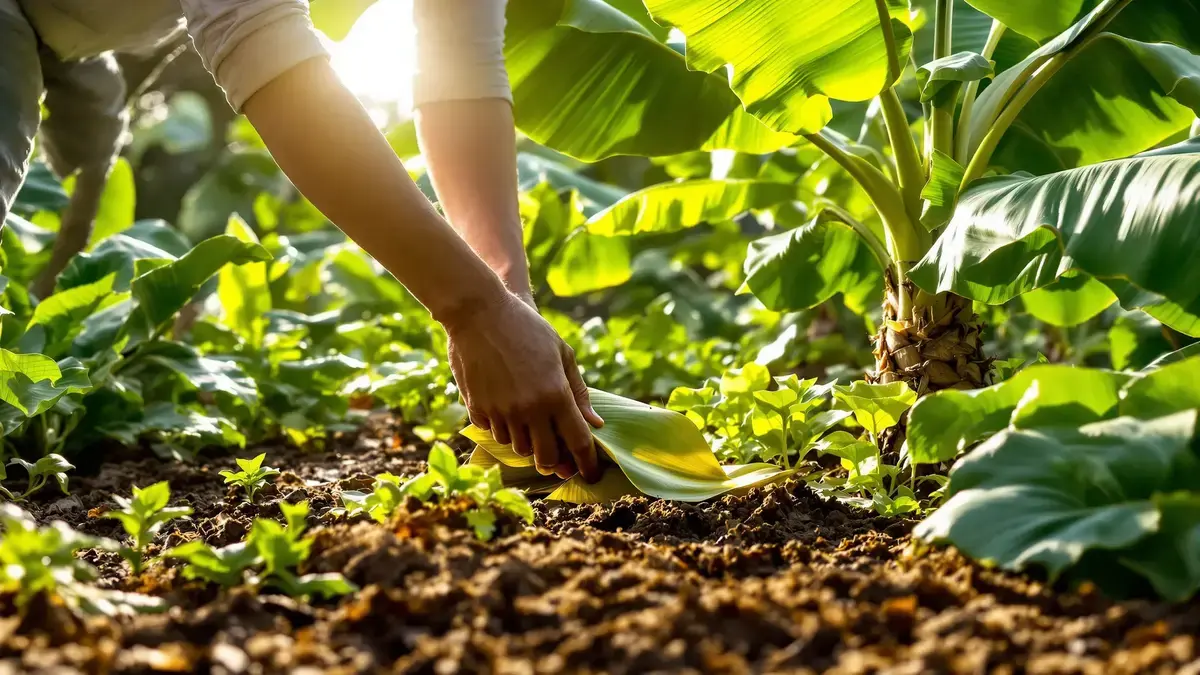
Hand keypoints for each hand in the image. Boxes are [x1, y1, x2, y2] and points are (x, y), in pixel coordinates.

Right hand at [444, 293, 603, 481]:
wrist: (479, 313)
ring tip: (532, 426)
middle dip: (556, 462)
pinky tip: (507, 411)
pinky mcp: (478, 408)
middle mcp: (529, 409)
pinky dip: (504, 430)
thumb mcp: (562, 353)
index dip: (587, 464)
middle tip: (559, 459)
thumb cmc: (528, 329)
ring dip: (529, 444)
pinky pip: (495, 434)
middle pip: (547, 457)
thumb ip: (578, 392)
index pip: (578, 442)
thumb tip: (595, 424)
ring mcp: (501, 411)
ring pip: (519, 449)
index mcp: (556, 395)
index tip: (591, 474)